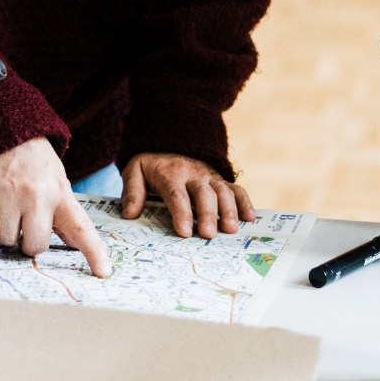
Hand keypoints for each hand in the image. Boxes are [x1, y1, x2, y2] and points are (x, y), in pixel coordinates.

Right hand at [0, 138, 111, 276]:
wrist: (6, 130)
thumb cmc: (35, 162)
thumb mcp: (58, 182)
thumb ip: (64, 214)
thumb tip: (74, 243)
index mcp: (60, 194)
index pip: (81, 227)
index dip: (94, 252)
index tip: (103, 272)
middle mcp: (36, 195)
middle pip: (34, 246)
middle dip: (29, 242)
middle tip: (26, 224)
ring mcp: (8, 194)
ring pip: (6, 241)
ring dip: (5, 235)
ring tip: (8, 215)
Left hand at [120, 153, 255, 238]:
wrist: (169, 145)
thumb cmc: (152, 168)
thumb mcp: (135, 171)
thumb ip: (132, 191)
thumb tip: (130, 214)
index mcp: (170, 173)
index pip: (176, 194)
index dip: (181, 213)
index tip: (184, 232)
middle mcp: (193, 174)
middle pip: (203, 193)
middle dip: (207, 214)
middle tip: (209, 235)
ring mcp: (209, 177)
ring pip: (223, 191)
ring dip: (229, 210)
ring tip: (230, 230)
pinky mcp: (221, 181)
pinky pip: (236, 189)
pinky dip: (245, 202)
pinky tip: (249, 218)